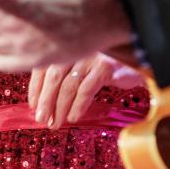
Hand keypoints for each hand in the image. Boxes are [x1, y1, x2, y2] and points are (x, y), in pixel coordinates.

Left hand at [28, 54, 146, 128]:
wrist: (138, 63)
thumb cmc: (105, 67)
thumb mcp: (81, 67)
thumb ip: (63, 76)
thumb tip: (42, 102)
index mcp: (67, 45)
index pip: (43, 64)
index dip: (35, 87)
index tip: (32, 105)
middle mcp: (77, 47)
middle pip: (53, 75)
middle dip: (45, 100)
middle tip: (41, 119)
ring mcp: (92, 55)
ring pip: (69, 84)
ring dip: (59, 107)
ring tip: (56, 123)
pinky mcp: (105, 67)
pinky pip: (86, 90)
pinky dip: (78, 106)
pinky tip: (73, 117)